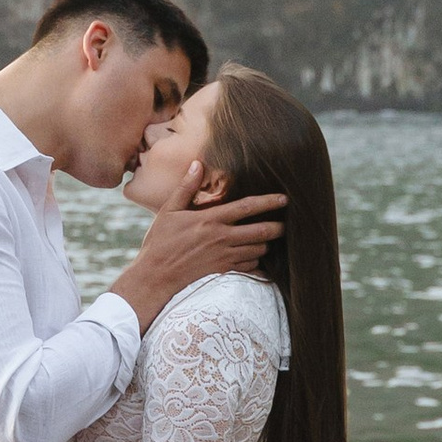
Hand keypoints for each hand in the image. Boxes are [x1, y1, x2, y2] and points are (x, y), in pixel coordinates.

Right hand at [109, 163, 283, 328]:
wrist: (155, 277)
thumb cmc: (160, 242)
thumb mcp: (168, 211)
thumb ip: (186, 188)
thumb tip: (196, 164)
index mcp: (211, 220)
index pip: (247, 207)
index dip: (269, 201)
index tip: (285, 198)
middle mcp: (222, 238)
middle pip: (261, 231)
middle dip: (278, 228)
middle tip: (286, 224)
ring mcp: (225, 257)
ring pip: (258, 250)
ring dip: (266, 245)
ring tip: (268, 239)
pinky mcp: (223, 273)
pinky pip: (250, 268)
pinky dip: (256, 262)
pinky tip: (254, 258)